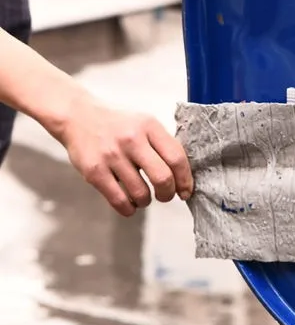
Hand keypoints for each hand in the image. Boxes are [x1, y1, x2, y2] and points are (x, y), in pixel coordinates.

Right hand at [58, 95, 193, 215]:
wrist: (77, 116)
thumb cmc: (117, 125)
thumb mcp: (144, 124)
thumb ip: (163, 145)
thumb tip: (183, 177)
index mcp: (149, 126)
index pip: (177, 158)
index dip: (185, 180)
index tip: (185, 191)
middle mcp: (132, 139)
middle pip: (163, 178)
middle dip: (168, 194)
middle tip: (165, 196)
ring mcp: (111, 155)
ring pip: (141, 193)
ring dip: (146, 201)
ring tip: (143, 197)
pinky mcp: (94, 170)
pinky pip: (119, 200)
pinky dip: (129, 209)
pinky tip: (130, 204)